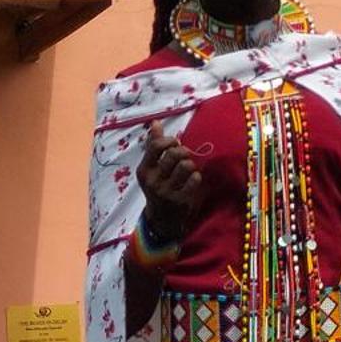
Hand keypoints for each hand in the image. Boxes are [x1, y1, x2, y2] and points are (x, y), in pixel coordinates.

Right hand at [135, 122, 203, 237]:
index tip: (175, 143)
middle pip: (174, 154)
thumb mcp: (150, 168)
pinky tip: (192, 179)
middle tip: (184, 156)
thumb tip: (155, 123)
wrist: (161, 218)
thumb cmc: (157, 186)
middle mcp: (153, 181)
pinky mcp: (181, 200)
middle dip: (183, 151)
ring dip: (190, 164)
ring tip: (188, 168)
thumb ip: (153, 145)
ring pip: (186, 165)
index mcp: (144, 170)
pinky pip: (194, 179)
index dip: (170, 140)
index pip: (157, 146)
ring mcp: (167, 191)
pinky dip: (196, 176)